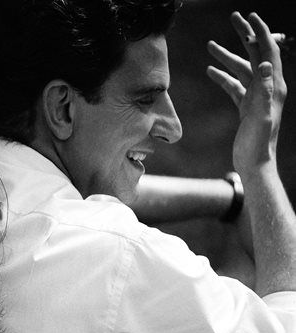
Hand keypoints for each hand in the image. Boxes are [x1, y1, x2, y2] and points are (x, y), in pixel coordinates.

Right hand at [206, 12, 285, 175]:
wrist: (254, 164)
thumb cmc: (258, 143)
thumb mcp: (261, 115)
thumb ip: (264, 90)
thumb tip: (265, 63)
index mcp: (273, 86)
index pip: (268, 52)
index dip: (260, 33)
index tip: (249, 17)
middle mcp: (267, 88)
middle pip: (255, 55)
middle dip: (245, 36)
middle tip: (234, 18)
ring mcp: (256, 97)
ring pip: (241, 69)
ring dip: (227, 56)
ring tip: (210, 45)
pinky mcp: (246, 107)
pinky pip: (234, 86)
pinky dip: (222, 76)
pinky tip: (210, 71)